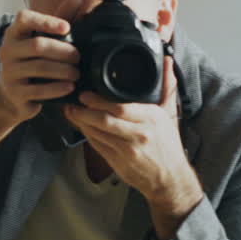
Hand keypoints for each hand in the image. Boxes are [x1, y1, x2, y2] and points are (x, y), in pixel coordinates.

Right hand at [0, 0, 82, 123]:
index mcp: (14, 33)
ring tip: (76, 73)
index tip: (67, 28)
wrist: (10, 95)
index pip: (24, 18)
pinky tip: (69, 86)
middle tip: (78, 56)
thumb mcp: (43, 38)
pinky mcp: (14, 92)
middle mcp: (7, 50)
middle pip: (38, 45)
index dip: (46, 21)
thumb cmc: (30, 61)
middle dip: (63, 51)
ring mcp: (8, 72)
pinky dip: (57, 88)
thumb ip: (59, 18)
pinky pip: (38, 90)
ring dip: (63, 70)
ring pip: (40, 67)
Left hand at [63, 55, 202, 236]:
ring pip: (98, 133)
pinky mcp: (118, 163)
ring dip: (81, 122)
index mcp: (152, 119)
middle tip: (72, 101)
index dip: (99, 101)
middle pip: (105, 120)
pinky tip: (80, 126)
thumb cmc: (168, 144)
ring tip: (70, 111)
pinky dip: (86, 135)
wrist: (169, 178)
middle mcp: (139, 135)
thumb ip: (167, 86)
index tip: (86, 94)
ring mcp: (128, 151)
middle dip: (85, 110)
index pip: (121, 108)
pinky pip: (97, 146)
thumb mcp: (170, 114)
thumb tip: (168, 61)